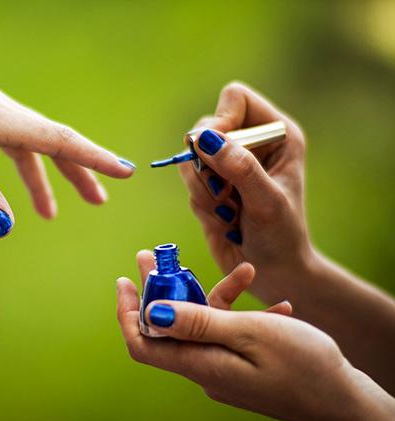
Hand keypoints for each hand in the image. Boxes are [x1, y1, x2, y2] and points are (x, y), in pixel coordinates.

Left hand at [0, 36, 134, 236]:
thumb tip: (7, 227)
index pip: (59, 140)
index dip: (94, 158)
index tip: (126, 171)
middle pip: (51, 141)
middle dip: (78, 171)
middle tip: (100, 200)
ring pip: (28, 143)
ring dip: (45, 176)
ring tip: (50, 213)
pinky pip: (6, 140)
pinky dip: (16, 164)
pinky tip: (11, 184)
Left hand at [116, 251, 394, 420]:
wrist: (347, 403)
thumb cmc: (304, 368)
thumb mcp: (250, 333)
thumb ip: (198, 322)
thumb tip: (151, 313)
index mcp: (200, 364)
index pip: (143, 343)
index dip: (128, 312)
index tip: (125, 280)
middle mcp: (206, 370)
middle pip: (171, 328)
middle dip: (164, 289)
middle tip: (157, 255)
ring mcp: (225, 369)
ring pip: (204, 326)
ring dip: (212, 295)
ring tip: (241, 270)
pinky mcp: (244, 367)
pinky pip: (232, 335)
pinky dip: (243, 313)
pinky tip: (272, 299)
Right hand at [178, 82, 310, 302]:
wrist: (272, 272)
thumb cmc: (281, 237)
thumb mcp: (266, 202)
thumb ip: (240, 169)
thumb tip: (205, 138)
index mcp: (276, 134)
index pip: (235, 99)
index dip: (220, 120)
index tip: (214, 150)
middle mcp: (250, 142)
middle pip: (205, 127)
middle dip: (207, 164)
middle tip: (223, 192)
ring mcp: (227, 163)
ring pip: (190, 156)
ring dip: (203, 188)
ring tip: (228, 212)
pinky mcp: (210, 184)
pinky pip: (187, 180)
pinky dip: (200, 202)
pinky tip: (223, 220)